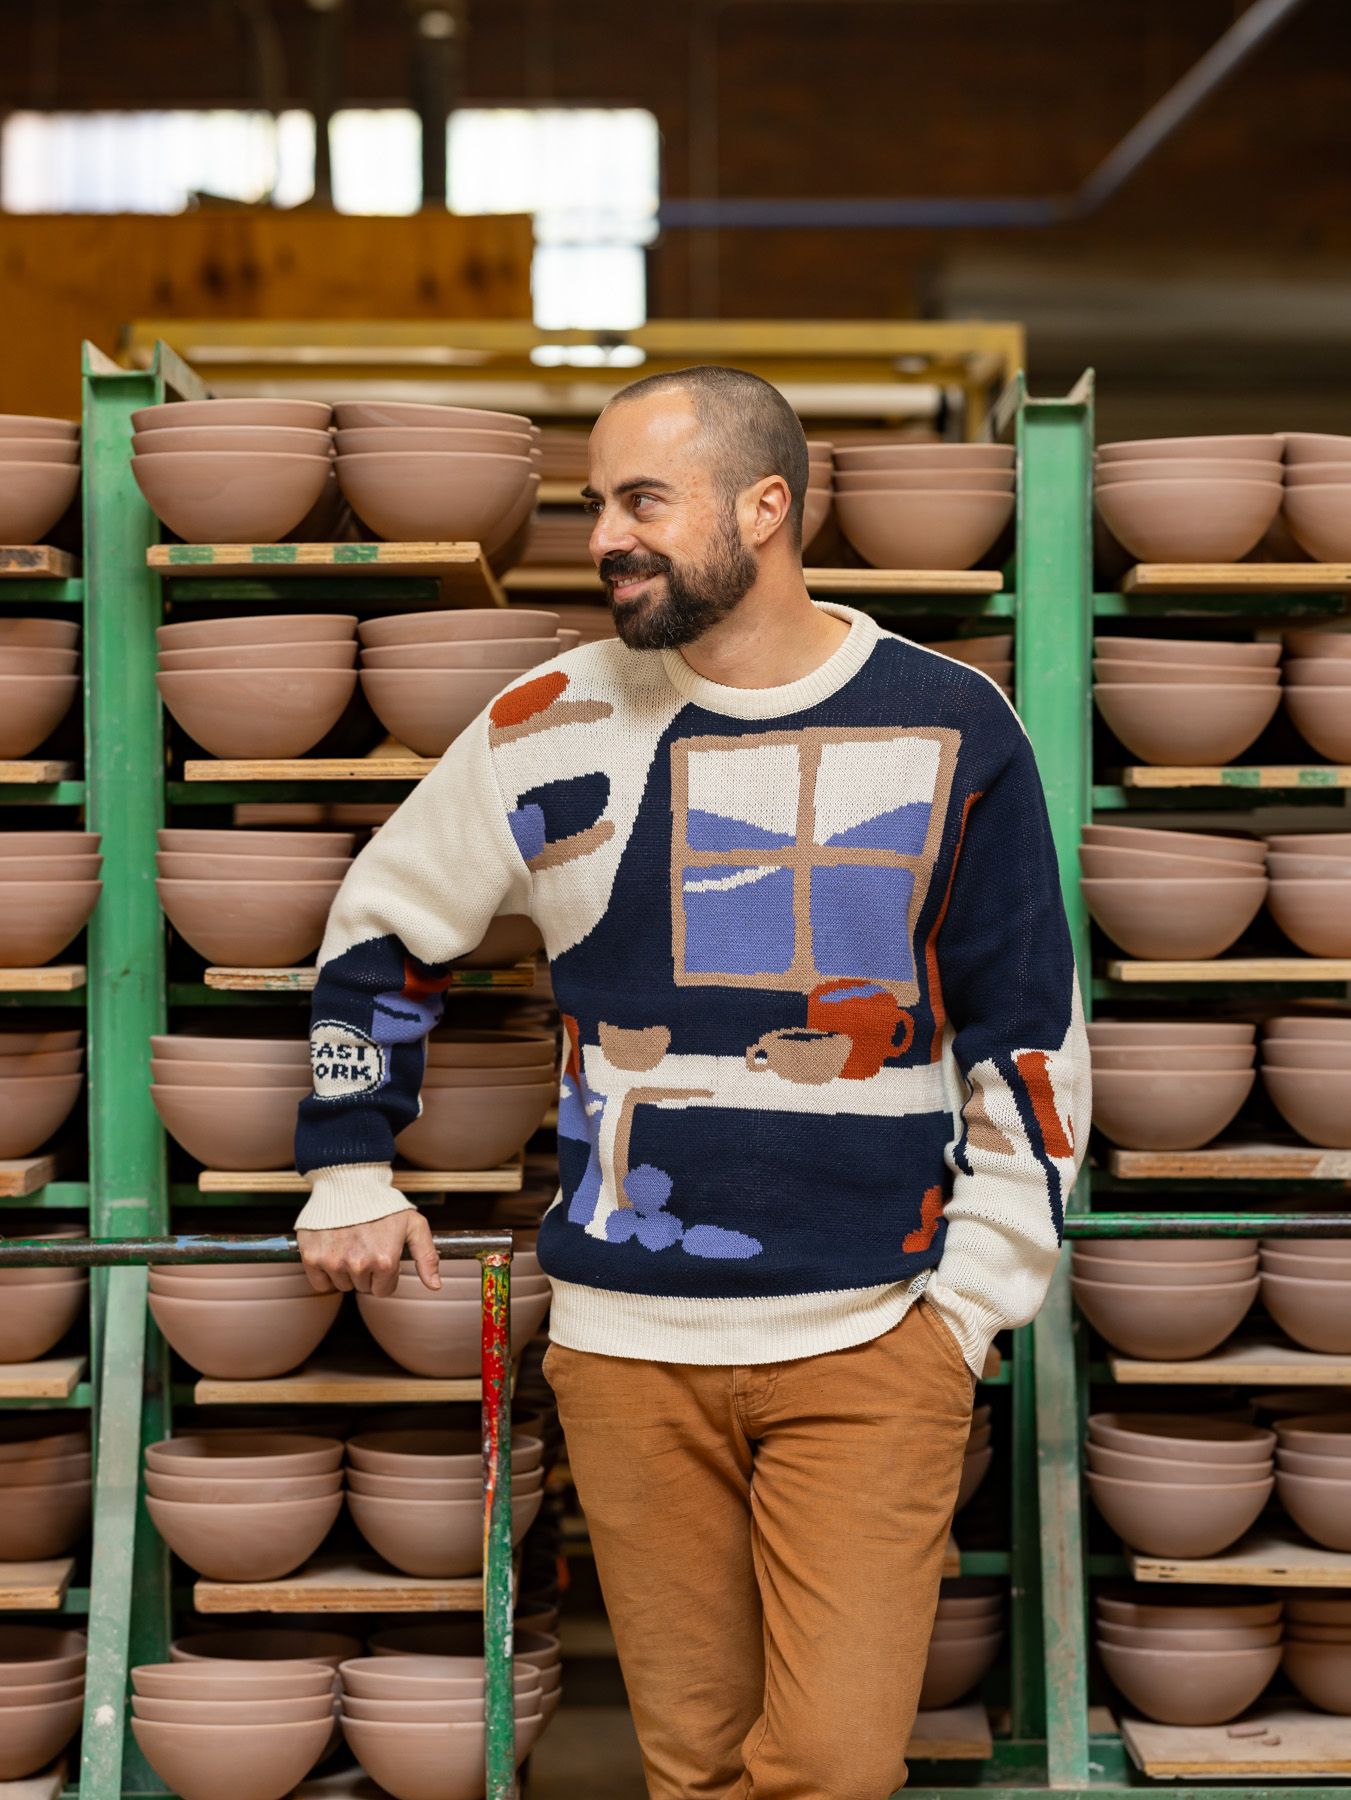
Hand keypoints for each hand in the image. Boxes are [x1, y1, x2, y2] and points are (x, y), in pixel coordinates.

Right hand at [297, 1211, 440, 1295]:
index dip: (384, 1275)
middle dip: (366, 1271)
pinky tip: (332, 1251)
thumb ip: (427, 1257)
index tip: (380, 1256)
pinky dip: (325, 1273)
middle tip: (364, 1245)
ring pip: (342, 1285)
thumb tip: (435, 1286)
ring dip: (346, 1271)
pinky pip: (320, 1283)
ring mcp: (333, 1261)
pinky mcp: (312, 1257)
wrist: (348, 1182)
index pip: (384, 1290)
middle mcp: (359, 1264)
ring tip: (349, 1244)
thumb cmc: (382, 1204)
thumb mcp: (414, 1225)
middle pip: (363, 1287)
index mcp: (385, 1260)